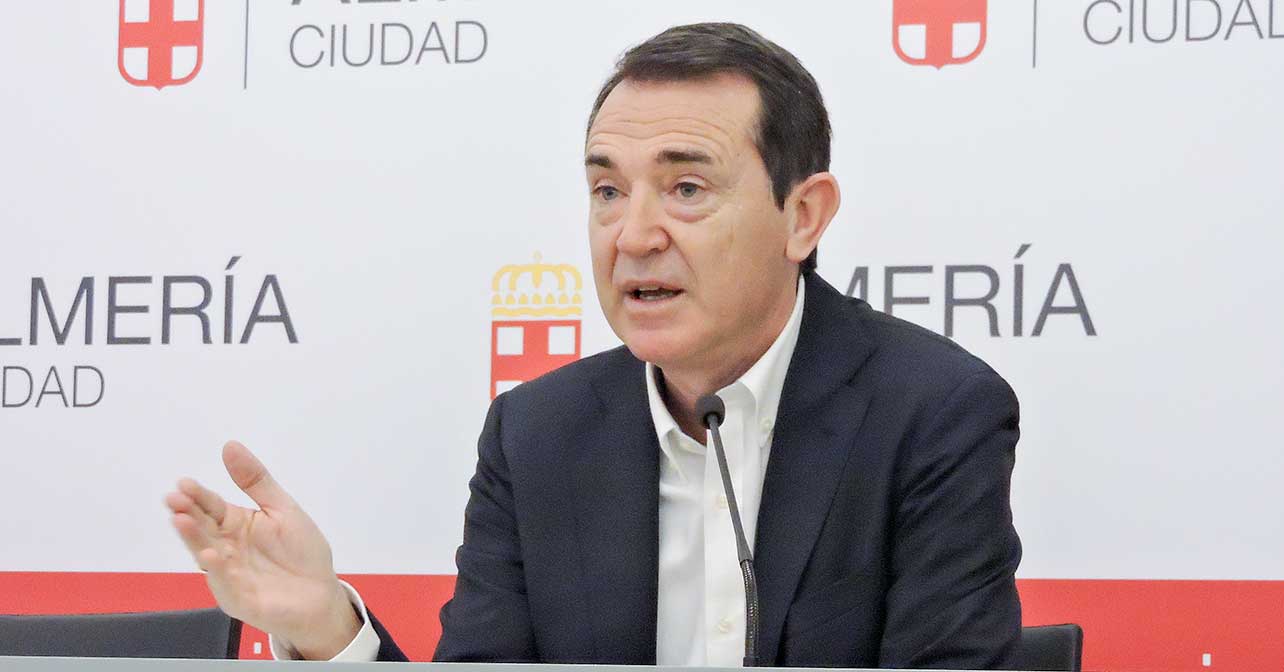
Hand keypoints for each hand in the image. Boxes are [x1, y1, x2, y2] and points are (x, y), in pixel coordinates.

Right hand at [165, 441, 360, 659]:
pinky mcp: (240, 600)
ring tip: (182, 522)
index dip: (197, 495)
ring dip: (194, 540)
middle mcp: (225, 549)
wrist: (321, 593)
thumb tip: (230, 446)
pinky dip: (219, 571)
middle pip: (202, 529)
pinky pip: (227, 586)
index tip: (183, 483)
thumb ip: (256, 481)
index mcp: (235, 525)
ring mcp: (229, 576)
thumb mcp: (282, 508)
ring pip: (207, 556)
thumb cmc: (300, 551)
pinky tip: (211, 555)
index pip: (211, 507)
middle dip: (187, 514)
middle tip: (173, 500)